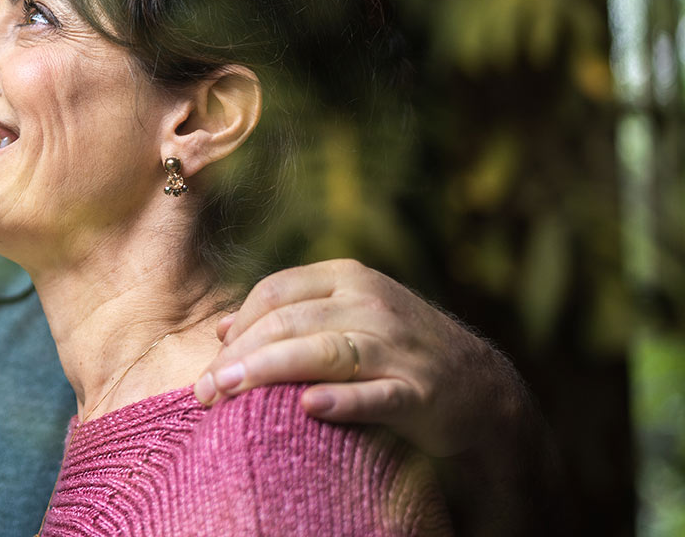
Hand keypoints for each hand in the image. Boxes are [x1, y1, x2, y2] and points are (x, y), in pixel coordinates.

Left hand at [191, 258, 523, 458]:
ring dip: (268, 372)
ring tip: (228, 394)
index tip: (210, 365)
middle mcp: (370, 304)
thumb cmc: (397, 350)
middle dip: (238, 356)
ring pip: (322, 352)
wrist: (481, 387)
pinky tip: (310, 407)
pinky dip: (343, 400)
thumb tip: (224, 327)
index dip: (236, 327)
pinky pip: (376, 394)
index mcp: (348, 278)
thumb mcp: (347, 315)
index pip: (274, 292)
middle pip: (288, 322)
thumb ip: (290, 314)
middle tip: (203, 391)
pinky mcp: (420, 391)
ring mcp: (397, 346)